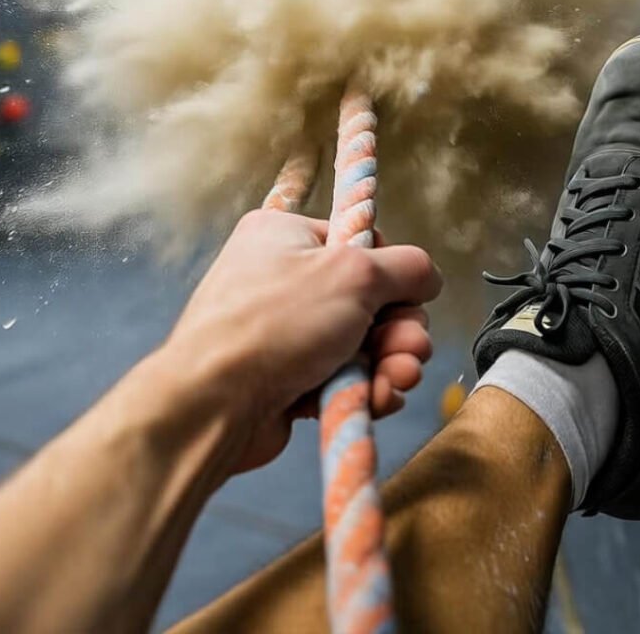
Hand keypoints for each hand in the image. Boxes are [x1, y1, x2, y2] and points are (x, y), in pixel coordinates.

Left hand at [164, 210, 441, 472]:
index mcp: (286, 235)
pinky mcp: (287, 379)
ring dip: (390, 363)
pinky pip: (342, 378)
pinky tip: (378, 400)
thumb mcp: (355, 275)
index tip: (405, 298)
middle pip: (369, 300)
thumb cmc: (274, 325)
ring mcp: (284, 332)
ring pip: (361, 344)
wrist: (212, 404)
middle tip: (410, 349)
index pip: (360, 244)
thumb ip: (406, 268)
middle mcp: (282, 279)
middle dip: (399, 331)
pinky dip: (364, 389)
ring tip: (399, 379)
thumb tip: (426, 275)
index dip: (391, 275)